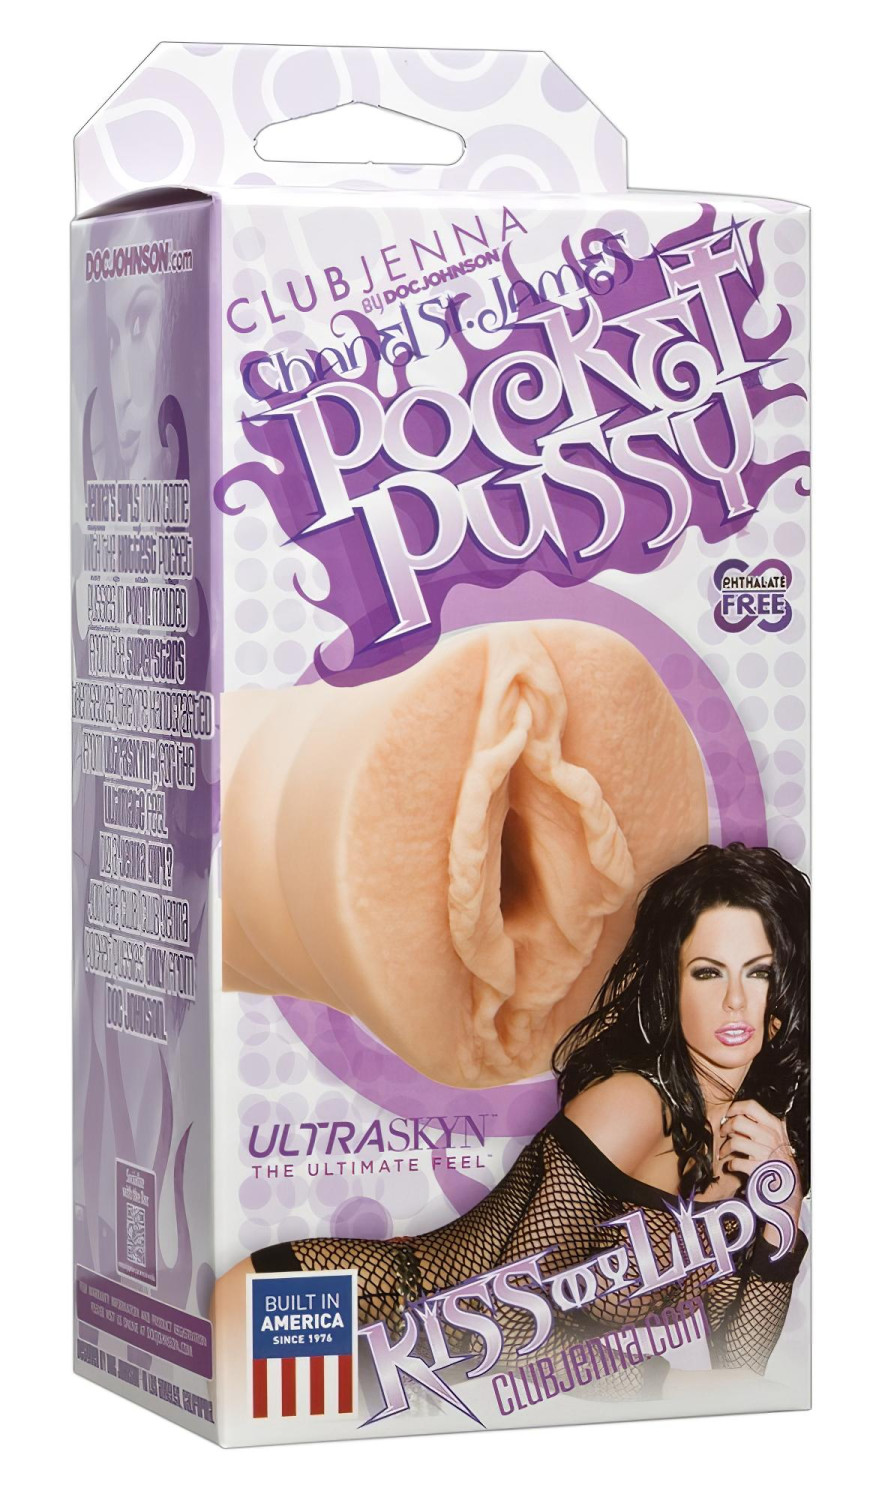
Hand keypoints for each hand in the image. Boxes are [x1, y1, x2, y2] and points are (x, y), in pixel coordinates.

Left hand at [719, 1098, 802, 1226]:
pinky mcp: (758, 1169)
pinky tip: (731, 1166)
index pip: (751, 1106)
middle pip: (738, 1121)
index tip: (728, 1114)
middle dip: (725, 1127)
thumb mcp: (778, 1136)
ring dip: (724, 1148)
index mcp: (774, 1125)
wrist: (790, 1184)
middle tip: (723, 1133)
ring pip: (734, 1141)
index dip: (735, 1108)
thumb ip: (765, 1123)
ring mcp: (764, 1152)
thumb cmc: (781, 1159)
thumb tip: (740, 1113)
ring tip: (724, 1152)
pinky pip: (735, 1162)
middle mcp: (770, 1136)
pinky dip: (730, 1165)